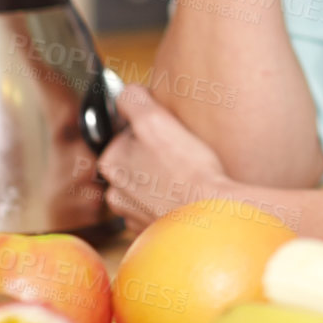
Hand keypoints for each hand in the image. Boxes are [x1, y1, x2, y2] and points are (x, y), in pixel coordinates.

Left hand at [97, 84, 239, 230]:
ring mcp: (132, 215)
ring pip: (147, 185)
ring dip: (162, 179)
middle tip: (182, 153)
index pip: (128, 131)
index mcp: (111, 162)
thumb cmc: (187, 169)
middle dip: (156, 155)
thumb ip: (133, 99)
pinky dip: (170, 201)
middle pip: (136, 159)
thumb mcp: (156, 120)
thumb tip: (126, 92)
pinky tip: (186, 195)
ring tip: (186, 175)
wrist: (211, 214)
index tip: (171, 132)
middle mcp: (115, 191)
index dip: (152, 127)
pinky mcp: (152, 230)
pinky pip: (158, 207)